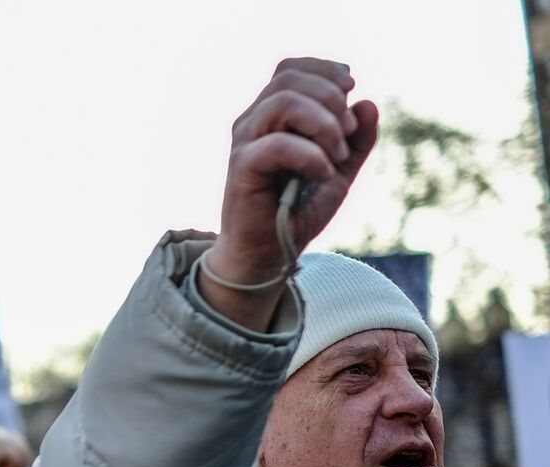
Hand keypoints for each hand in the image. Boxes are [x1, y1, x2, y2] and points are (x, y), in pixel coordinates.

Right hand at [201, 58, 378, 328]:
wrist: (268, 254)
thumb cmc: (296, 211)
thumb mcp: (339, 171)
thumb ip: (357, 140)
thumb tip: (367, 103)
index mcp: (270, 116)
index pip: (290, 68)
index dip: (325, 70)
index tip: (351, 92)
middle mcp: (252, 123)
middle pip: (289, 79)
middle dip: (331, 99)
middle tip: (349, 135)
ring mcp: (244, 144)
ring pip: (282, 102)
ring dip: (323, 124)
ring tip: (337, 156)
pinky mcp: (242, 168)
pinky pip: (278, 143)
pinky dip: (310, 155)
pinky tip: (322, 174)